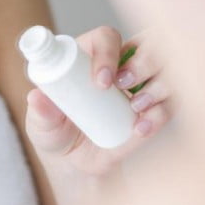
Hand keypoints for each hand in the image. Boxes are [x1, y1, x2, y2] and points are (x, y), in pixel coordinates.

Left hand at [25, 26, 172, 177]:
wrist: (75, 166)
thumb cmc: (55, 134)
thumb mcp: (41, 125)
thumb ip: (40, 113)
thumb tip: (36, 98)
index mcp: (89, 57)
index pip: (105, 38)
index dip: (107, 52)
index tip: (102, 81)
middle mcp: (119, 67)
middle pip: (145, 46)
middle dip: (143, 63)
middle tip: (124, 89)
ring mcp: (139, 88)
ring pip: (165, 72)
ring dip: (156, 88)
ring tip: (136, 109)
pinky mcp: (152, 112)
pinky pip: (168, 106)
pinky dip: (158, 116)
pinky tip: (141, 129)